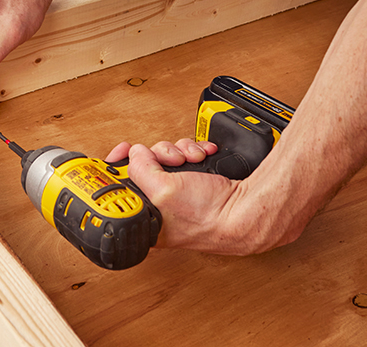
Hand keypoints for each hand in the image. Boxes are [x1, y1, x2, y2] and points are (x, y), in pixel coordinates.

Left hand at [107, 139, 263, 254]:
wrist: (245, 210)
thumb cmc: (208, 216)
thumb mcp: (164, 191)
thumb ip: (141, 169)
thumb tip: (135, 153)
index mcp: (145, 215)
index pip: (120, 184)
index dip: (120, 163)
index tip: (123, 149)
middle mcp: (159, 203)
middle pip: (145, 163)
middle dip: (161, 154)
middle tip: (173, 160)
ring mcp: (177, 191)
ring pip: (166, 155)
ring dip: (180, 150)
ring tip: (193, 159)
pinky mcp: (193, 180)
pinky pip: (185, 155)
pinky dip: (194, 151)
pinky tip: (203, 156)